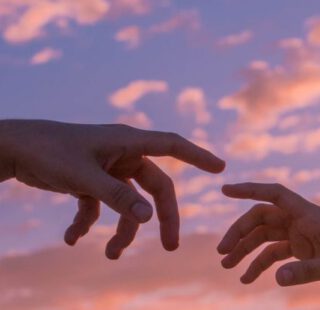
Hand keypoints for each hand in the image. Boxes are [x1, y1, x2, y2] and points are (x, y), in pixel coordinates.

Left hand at [0, 120, 224, 258]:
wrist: (14, 148)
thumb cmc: (49, 152)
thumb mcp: (84, 177)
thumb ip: (117, 197)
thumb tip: (150, 217)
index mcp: (128, 143)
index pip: (172, 146)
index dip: (198, 156)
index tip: (220, 168)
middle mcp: (123, 155)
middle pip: (155, 188)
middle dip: (162, 218)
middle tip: (170, 247)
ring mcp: (108, 169)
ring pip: (129, 203)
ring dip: (121, 230)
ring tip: (110, 255)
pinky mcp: (90, 181)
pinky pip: (100, 207)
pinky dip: (89, 223)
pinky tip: (71, 238)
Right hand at [218, 183, 319, 309]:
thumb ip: (308, 271)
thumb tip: (276, 278)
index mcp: (310, 214)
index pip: (275, 194)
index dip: (249, 189)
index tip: (225, 190)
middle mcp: (301, 221)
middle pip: (261, 218)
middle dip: (239, 233)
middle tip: (222, 253)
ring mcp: (299, 235)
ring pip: (263, 237)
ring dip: (244, 250)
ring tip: (226, 266)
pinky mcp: (301, 250)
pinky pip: (273, 254)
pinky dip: (258, 265)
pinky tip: (246, 279)